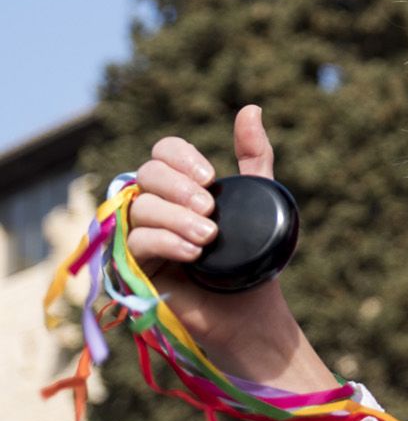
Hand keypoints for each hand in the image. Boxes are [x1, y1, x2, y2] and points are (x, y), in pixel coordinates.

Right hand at [126, 106, 304, 372]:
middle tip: (211, 208)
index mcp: (178, 188)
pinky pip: (135, 243)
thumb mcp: (260, 198)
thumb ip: (254, 156)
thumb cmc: (253, 257)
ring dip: (177, 218)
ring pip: (139, 208)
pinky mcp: (133, 270)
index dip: (181, 158)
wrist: (251, 312)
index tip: (213, 176)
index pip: (161, 152)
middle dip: (179, 187)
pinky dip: (167, 242)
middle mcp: (154, 208)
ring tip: (209, 236)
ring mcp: (140, 238)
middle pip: (146, 175)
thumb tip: (250, 108)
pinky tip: (194, 252)